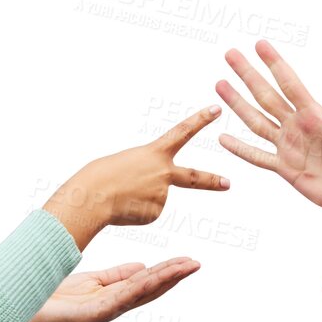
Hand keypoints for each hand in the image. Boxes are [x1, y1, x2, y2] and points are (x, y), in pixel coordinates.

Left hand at [29, 257, 201, 321]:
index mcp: (115, 294)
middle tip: (196, 263)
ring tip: (185, 267)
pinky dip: (140, 287)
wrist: (28, 310)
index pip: (148, 280)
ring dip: (165, 279)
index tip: (188, 260)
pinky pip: (122, 297)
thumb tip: (142, 265)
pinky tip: (153, 276)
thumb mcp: (92, 280)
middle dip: (174, 275)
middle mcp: (116, 304)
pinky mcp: (95, 313)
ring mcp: (107, 309)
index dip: (168, 271)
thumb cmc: (57, 297)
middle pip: (152, 287)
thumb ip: (116, 274)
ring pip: (142, 291)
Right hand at [44, 106, 229, 248]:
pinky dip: (136, 210)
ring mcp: (162, 194)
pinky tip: (124, 207)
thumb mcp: (127, 162)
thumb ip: (146, 173)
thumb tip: (155, 194)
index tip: (216, 109)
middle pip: (194, 177)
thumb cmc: (102, 176)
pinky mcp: (156, 212)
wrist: (93, 196)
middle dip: (212, 181)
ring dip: (139, 199)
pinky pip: (148, 211)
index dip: (201, 120)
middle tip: (228, 183)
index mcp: (154, 153)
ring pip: (155, 198)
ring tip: (121, 196)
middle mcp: (163, 173)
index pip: (183, 132)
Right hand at [215, 40, 321, 218]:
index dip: (275, 64)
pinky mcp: (286, 169)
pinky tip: (223, 138)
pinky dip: (240, 149)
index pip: (290, 84)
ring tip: (220, 84)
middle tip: (230, 53)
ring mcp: (290, 147)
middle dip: (248, 75)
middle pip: (266, 96)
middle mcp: (298, 127)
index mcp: (316, 117)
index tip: (260, 44)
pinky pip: (258, 157)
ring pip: (257, 121)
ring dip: (238, 104)